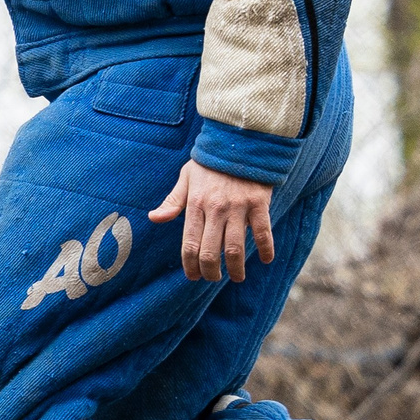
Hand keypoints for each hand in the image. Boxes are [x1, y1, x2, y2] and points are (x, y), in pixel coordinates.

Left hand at [148, 160, 275, 282]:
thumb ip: (172, 201)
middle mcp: (215, 209)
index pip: (189, 244)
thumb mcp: (186, 178)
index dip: (190, 266)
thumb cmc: (210, 163)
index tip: (194, 276)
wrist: (240, 140)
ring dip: (236, 269)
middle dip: (210, 272)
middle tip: (213, 278)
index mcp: (195, 204)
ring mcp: (238, 207)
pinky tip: (266, 260)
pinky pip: (263, 233)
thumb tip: (154, 218)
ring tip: (237, 277)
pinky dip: (266, 249)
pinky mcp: (259, 203)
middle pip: (210, 252)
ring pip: (235, 249)